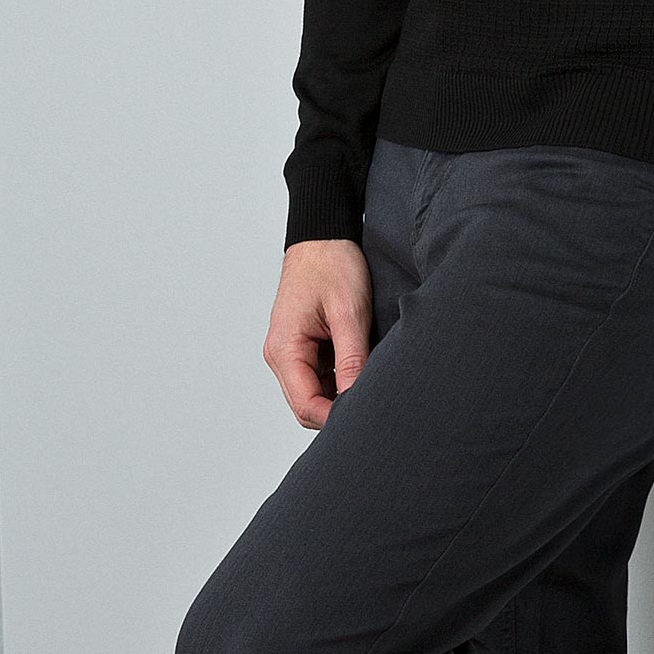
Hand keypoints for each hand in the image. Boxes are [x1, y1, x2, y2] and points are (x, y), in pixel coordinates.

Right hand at [265, 240, 373, 428]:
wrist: (323, 235)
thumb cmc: (331, 264)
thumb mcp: (349, 313)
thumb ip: (352, 360)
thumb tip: (357, 400)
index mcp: (284, 348)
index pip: (305, 405)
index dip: (335, 419)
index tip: (368, 416)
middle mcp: (279, 354)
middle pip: (306, 405)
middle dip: (337, 411)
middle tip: (374, 406)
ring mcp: (289, 351)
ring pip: (313, 393)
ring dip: (339, 394)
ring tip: (370, 382)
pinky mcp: (301, 346)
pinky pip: (318, 377)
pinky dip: (338, 379)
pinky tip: (360, 367)